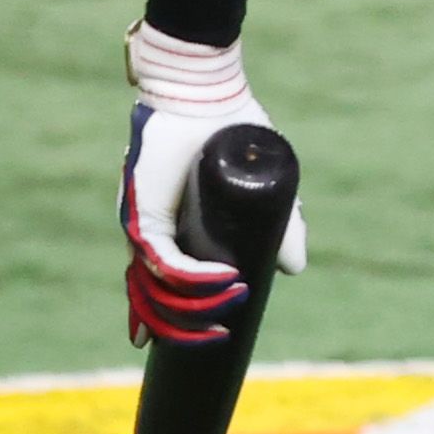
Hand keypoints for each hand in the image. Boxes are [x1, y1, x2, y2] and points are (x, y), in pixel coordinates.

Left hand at [121, 21, 305, 345]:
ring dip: (195, 306)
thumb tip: (295, 268)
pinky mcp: (141, 214)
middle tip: (219, 337)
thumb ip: (285, 226)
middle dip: (183, 329)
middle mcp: (145, 232)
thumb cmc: (230, 130)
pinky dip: (194, 276)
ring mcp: (139, 225)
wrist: (204, 93)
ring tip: (232, 307)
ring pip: (156, 288)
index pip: (162, 285)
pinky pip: (162, 261)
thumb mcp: (265, 187)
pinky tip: (224, 279)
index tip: (199, 339)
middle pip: (151, 299)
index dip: (174, 318)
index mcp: (167, 228)